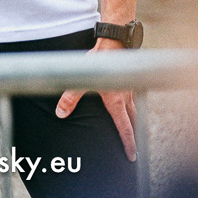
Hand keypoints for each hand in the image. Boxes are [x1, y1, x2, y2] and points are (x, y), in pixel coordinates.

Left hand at [55, 38, 137, 160]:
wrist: (114, 41)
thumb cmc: (100, 61)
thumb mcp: (82, 81)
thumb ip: (70, 98)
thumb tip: (61, 114)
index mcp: (116, 102)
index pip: (124, 128)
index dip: (128, 144)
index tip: (131, 156)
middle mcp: (126, 97)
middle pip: (134, 122)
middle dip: (134, 136)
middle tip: (135, 149)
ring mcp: (130, 88)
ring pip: (136, 110)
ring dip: (135, 121)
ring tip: (133, 128)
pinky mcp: (129, 79)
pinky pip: (134, 97)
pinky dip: (134, 105)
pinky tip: (128, 103)